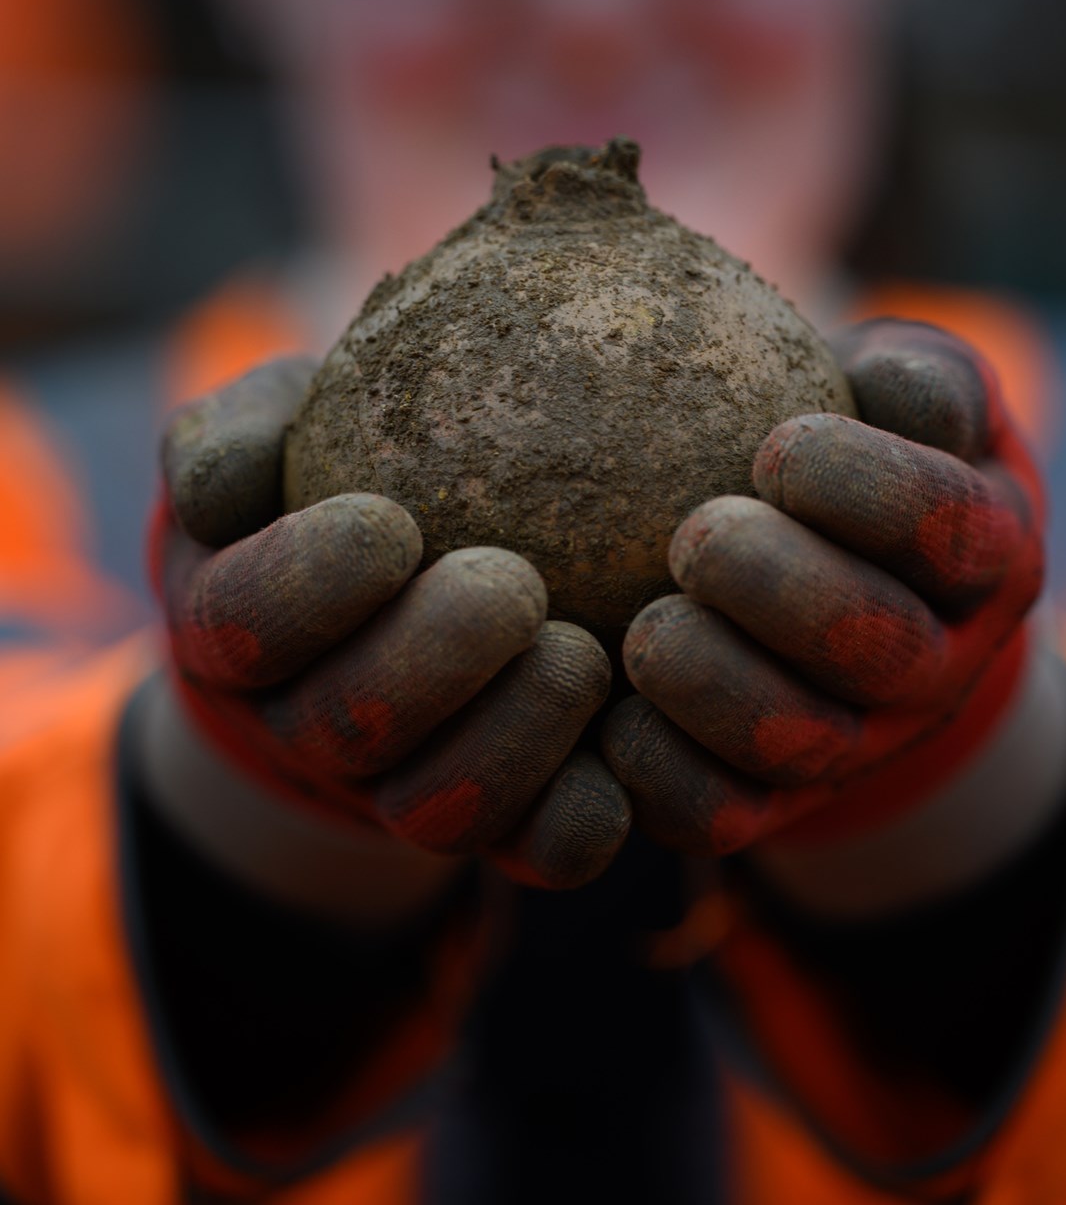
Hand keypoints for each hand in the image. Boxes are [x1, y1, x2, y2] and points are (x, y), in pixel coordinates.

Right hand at [150, 357, 629, 889]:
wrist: (392, 574)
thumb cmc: (323, 469)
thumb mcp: (265, 431)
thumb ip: (228, 444)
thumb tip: (219, 490)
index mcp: (233, 627)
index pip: (244, 622)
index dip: (310, 585)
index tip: (392, 523)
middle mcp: (306, 726)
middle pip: (349, 727)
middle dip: (433, 659)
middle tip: (513, 583)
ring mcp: (398, 786)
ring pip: (439, 807)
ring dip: (514, 737)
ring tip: (579, 652)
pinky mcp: (499, 822)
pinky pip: (536, 851)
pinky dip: (581, 815)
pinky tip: (628, 739)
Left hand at [603, 319, 1045, 857]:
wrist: (836, 564)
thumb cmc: (860, 436)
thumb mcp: (907, 386)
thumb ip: (918, 377)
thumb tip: (884, 381)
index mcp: (983, 551)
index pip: (945, 525)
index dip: (865, 490)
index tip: (779, 449)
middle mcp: (935, 663)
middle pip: (875, 647)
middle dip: (779, 590)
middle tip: (697, 538)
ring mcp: (857, 744)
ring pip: (797, 744)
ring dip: (712, 686)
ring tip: (646, 627)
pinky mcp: (771, 801)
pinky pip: (718, 816)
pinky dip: (656, 771)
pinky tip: (607, 711)